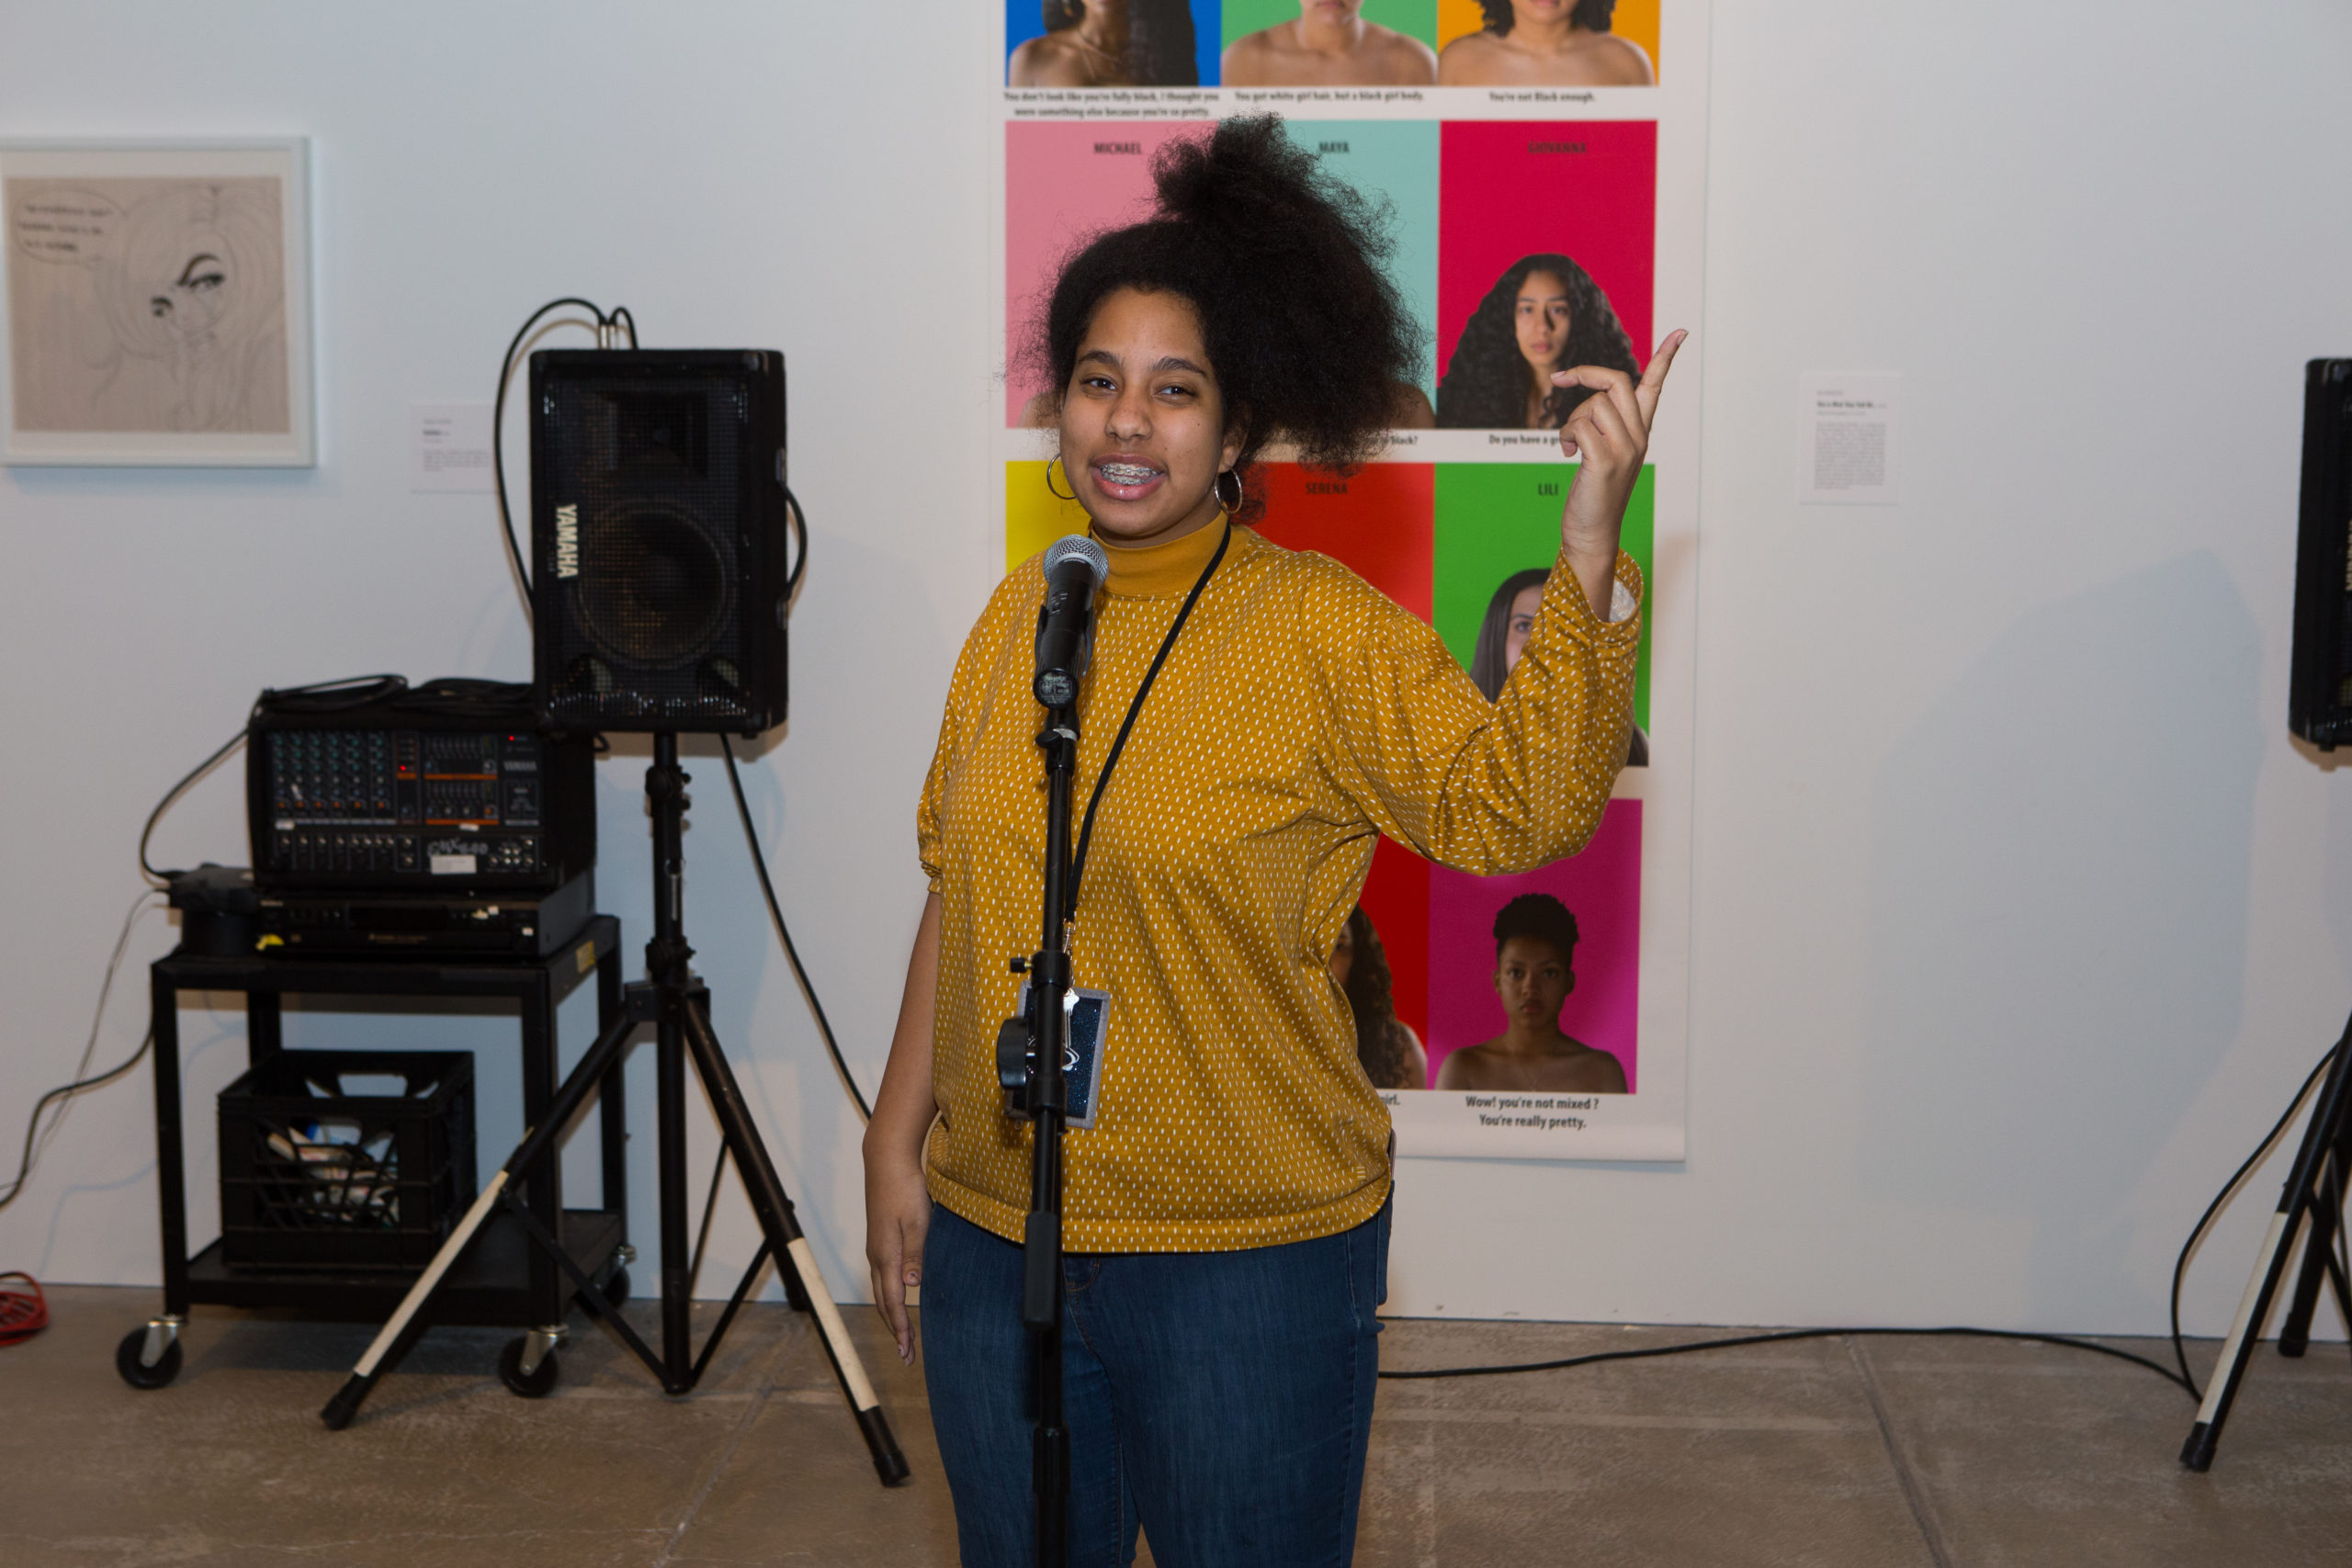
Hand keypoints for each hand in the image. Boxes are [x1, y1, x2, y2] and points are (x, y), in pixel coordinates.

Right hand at [863, 1141, 931, 1364]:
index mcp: (886, 1255)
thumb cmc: (906, 1188)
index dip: (901, 1328)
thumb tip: (911, 1288)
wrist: (887, 1161)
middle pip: (883, 1302)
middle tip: (906, 1355)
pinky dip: (889, 1296)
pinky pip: (883, 1277)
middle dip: (895, 1330)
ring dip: (892, 1315)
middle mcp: (877, 1256)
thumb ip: (916, 1254)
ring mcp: (876, 1248)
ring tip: (903, 1335)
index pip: (893, 1302)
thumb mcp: (918, 1221)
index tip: (908, 1352)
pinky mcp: (880, 1240)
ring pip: (881, 1291)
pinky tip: (898, 1299)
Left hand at [1554, 330, 1685, 615]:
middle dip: (1585, 373)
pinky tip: (1568, 455)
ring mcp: (1625, 449)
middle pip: (1617, 381)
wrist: (1592, 532)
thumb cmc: (1593, 491)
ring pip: (1593, 405)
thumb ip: (1603, 423)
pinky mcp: (1606, 461)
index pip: (1655, 387)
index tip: (1680, 332)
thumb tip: (1589, 394)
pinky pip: (1579, 427)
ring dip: (1571, 419)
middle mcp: (1638, 437)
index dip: (1665, 357)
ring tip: (1570, 445)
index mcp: (1641, 432)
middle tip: (1562, 379)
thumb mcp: (1602, 452)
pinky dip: (1566, 436)